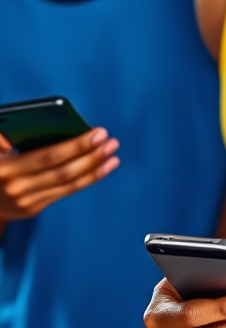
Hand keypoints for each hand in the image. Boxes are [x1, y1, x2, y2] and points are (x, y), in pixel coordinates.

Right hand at [0, 128, 118, 221]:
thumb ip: (10, 132)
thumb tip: (49, 118)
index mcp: (4, 168)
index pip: (49, 157)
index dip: (77, 145)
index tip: (99, 132)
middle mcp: (14, 188)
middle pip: (63, 172)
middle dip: (91, 156)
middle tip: (113, 141)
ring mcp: (23, 202)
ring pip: (68, 185)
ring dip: (95, 169)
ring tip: (114, 154)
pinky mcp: (31, 209)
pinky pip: (65, 192)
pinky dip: (88, 179)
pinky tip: (104, 167)